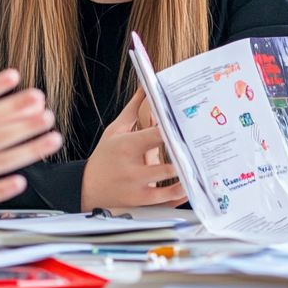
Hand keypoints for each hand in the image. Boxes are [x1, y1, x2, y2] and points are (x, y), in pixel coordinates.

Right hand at [81, 91, 187, 210]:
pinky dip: (180, 195)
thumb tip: (145, 86)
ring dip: (186, 178)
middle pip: (166, 166)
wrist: (87, 185)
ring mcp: (137, 187)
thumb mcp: (115, 129)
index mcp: (127, 146)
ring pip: (167, 186)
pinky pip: (165, 200)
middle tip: (200, 153)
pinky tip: (191, 186)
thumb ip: (133, 108)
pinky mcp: (141, 201)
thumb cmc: (104, 155)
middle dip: (184, 160)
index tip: (187, 127)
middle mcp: (132, 168)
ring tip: (199, 170)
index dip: (172, 132)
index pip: (154, 137)